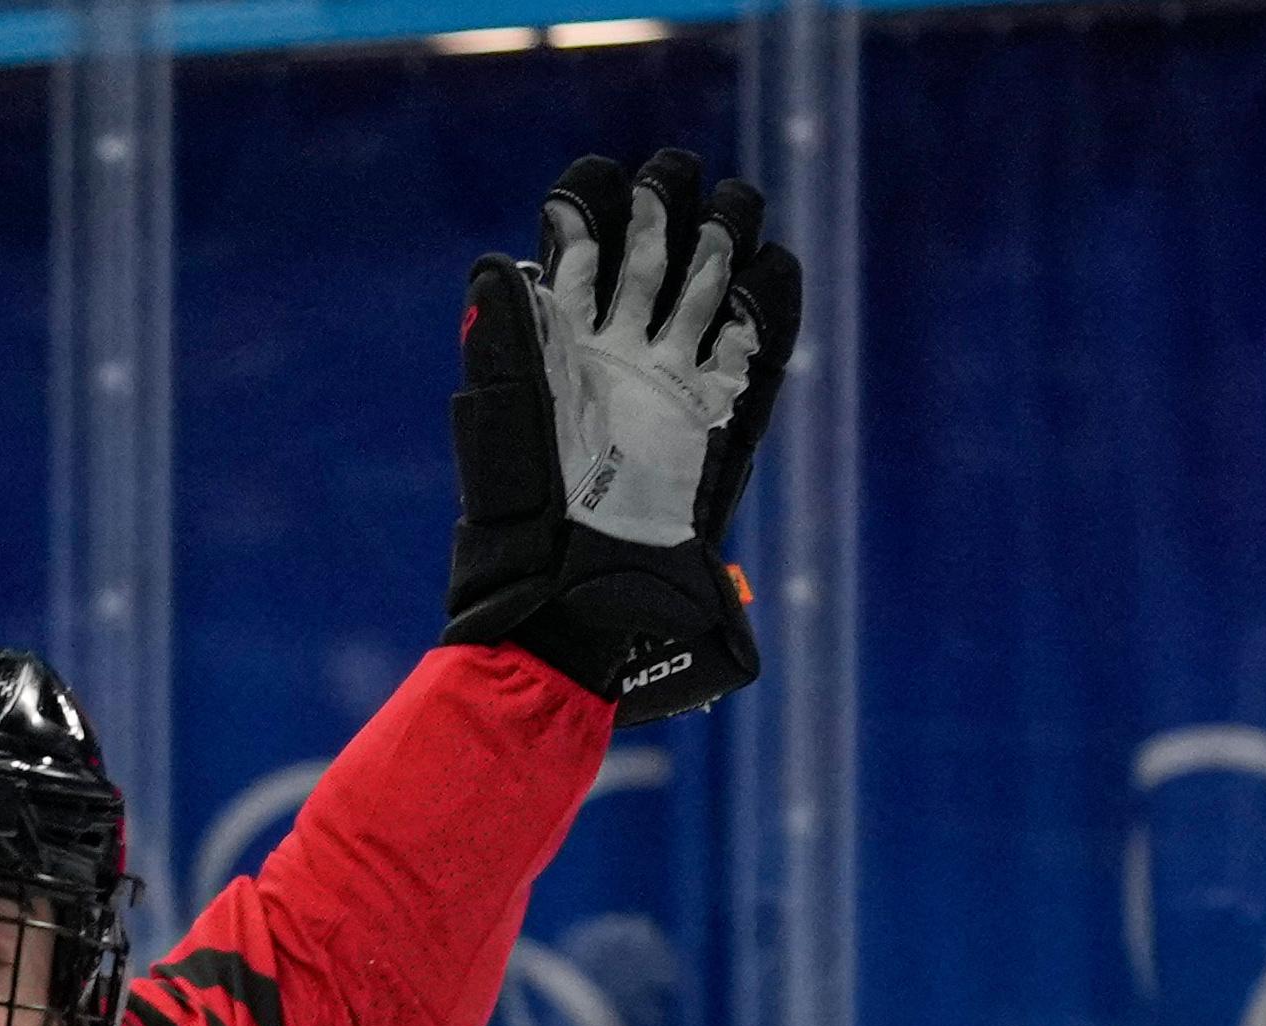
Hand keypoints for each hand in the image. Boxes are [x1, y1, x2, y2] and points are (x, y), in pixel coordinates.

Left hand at [446, 146, 805, 723]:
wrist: (572, 611)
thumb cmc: (520, 531)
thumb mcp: (502, 428)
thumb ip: (503, 343)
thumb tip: (495, 263)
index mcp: (560, 350)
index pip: (580, 255)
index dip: (593, 210)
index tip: (603, 182)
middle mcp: (616, 363)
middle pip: (651, 261)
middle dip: (666, 207)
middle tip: (681, 174)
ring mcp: (669, 393)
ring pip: (703, 296)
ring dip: (720, 245)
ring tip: (734, 207)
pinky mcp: (714, 431)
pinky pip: (748, 359)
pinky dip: (764, 313)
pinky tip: (769, 273)